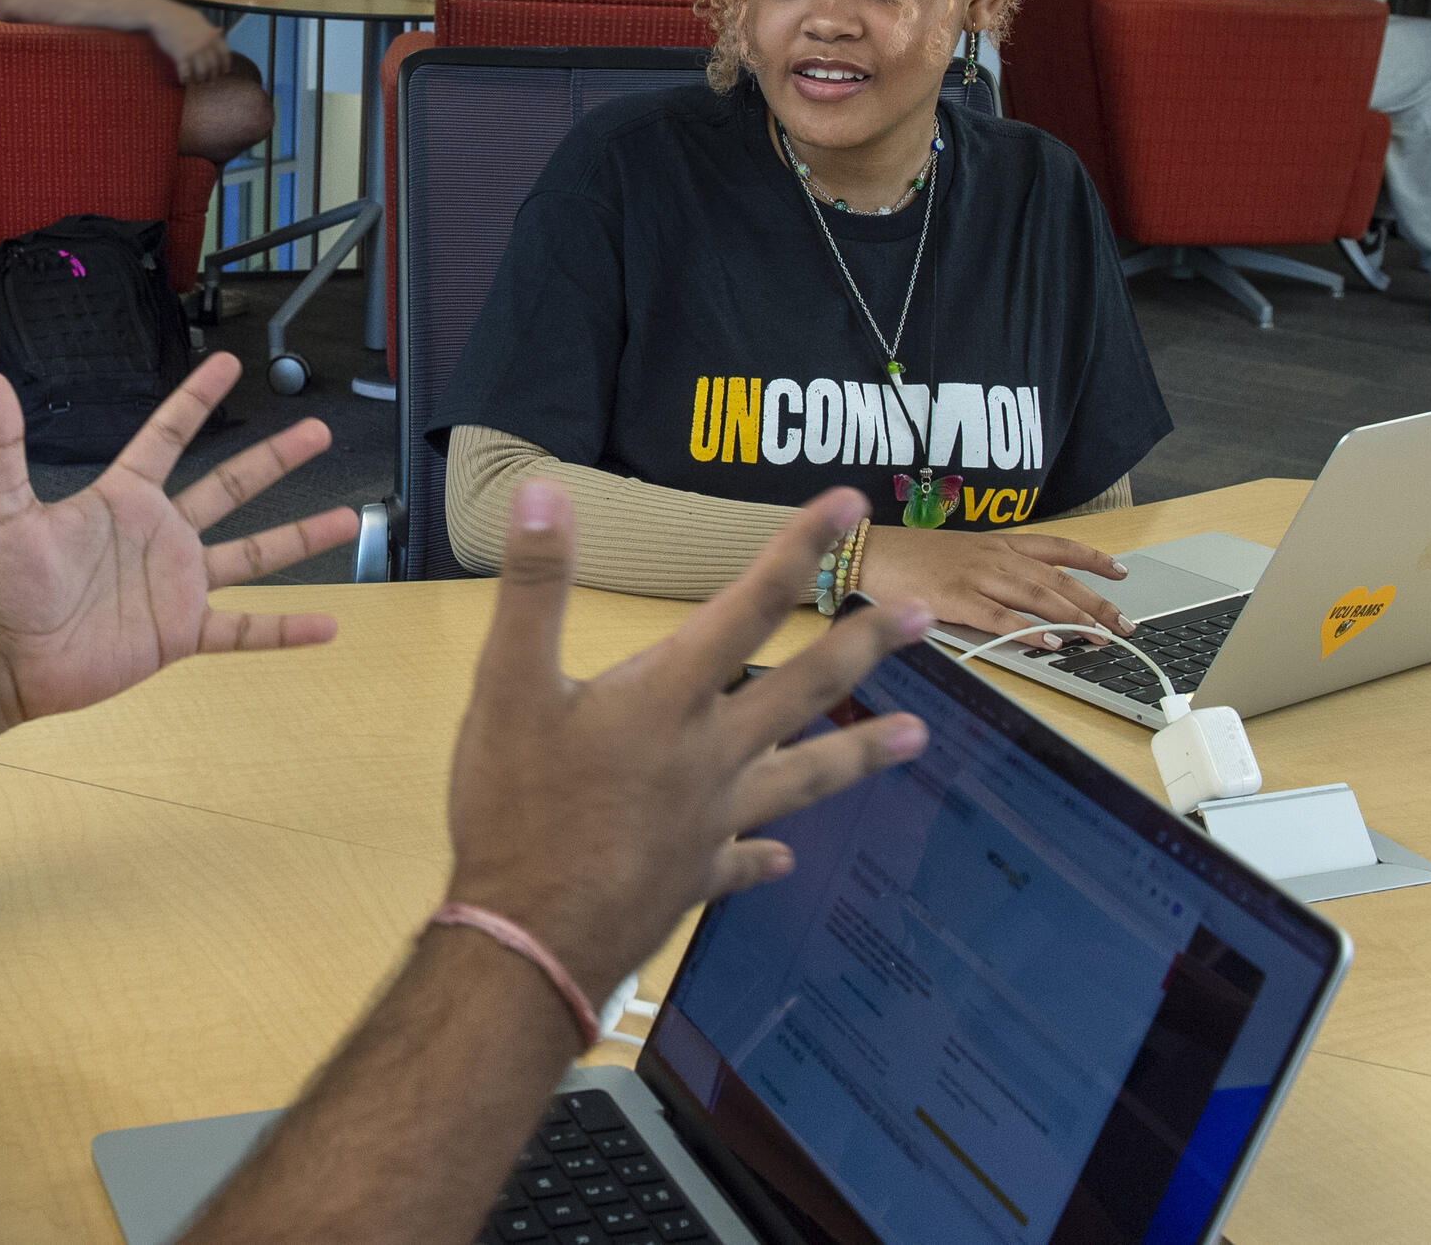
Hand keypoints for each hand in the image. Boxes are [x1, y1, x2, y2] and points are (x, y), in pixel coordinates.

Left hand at [0, 354, 356, 730]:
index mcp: (124, 499)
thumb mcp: (2, 510)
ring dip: (300, 538)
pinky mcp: (182, 632)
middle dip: (275, 458)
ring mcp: (177, 584)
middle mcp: (161, 535)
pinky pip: (245, 629)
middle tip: (316, 430)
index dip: (196, 400)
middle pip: (230, 486)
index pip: (167, 437)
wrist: (5, 663)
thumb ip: (5, 446)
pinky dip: (285, 629)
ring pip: (253, 555)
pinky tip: (326, 626)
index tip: (228, 364)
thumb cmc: (0, 587)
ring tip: (346, 519)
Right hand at [149, 0, 234, 83]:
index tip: (223, 72)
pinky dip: (185, 79)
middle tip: (210, 82)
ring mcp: (193, 50)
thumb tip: (220, 31)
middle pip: (213, 66)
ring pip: (201, 72)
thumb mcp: (198, 18)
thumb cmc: (179, 15)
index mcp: (211, 35)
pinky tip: (184, 81)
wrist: (161, 15)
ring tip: (197, 82)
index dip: (225, 65)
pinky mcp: (180, 56)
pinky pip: (186, 73)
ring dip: (200, 79)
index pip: (224, 54)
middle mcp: (205, 44)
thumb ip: (210, 28)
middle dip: (212, 76)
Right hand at [443, 482, 932, 1001]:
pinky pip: (746, 861)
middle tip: (923, 616)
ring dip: (863, 750)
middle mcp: (709, 753)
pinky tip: (787, 857)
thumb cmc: (515, 809)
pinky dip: (770, 856)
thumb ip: (532, 586)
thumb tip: (545, 490)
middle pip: (803, 689)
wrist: (527, 939)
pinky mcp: (698, 877)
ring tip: (923, 734)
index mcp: (667, 699)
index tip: (850, 505)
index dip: (799, 548)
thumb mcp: (506, 683)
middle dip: (864, 647)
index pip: (746, 606)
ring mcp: (713, 820)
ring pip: (804, 776)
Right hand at [858, 525, 1131, 643]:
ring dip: (1073, 617)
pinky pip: (998, 615)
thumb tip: (1020, 596)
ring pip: (1036, 595)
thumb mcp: (955, 556)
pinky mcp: (953, 598)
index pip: (1056, 547)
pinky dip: (1026, 629)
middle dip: (1094, 601)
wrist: (861, 553)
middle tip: (1123, 624)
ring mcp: (974, 576)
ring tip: (1099, 637)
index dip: (1091, 559)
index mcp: (994, 544)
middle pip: (1056, 578)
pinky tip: (1049, 642)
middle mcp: (992, 556)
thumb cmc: (903, 559)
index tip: (1120, 572)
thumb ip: (988, 571)